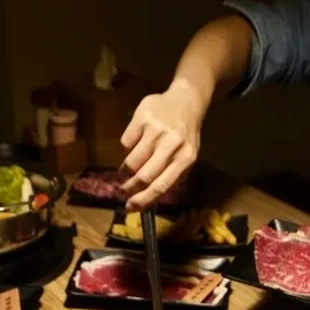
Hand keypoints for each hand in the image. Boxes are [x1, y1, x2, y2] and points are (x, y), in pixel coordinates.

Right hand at [120, 80, 202, 210]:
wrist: (185, 102)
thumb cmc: (185, 137)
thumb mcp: (186, 158)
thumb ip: (171, 177)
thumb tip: (146, 199)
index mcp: (186, 159)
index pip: (162, 185)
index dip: (144, 199)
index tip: (130, 207)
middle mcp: (173, 144)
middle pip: (144, 176)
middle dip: (130, 187)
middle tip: (123, 191)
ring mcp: (157, 130)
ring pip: (132, 161)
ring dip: (126, 170)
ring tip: (127, 169)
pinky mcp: (143, 117)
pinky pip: (125, 143)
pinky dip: (126, 149)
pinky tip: (134, 145)